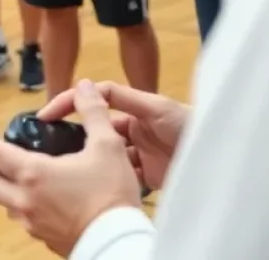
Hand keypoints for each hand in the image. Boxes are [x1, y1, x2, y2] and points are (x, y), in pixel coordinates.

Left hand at [0, 80, 142, 256]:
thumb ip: (93, 112)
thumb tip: (85, 86)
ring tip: (25, 172)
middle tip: (1, 149)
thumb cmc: (112, 195)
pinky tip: (47, 197)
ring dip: (6, 186)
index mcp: (33, 174)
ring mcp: (33, 225)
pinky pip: (25, 220)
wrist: (124, 246)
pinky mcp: (46, 241)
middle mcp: (25, 201)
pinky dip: (26, 204)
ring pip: (4, 203)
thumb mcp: (107, 146)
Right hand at [39, 81, 189, 190]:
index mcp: (132, 110)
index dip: (70, 104)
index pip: (95, 103)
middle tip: (52, 145)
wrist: (220, 157)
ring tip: (70, 166)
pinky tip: (94, 183)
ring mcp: (139, 155)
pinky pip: (121, 179)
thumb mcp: (155, 106)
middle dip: (76, 136)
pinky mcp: (147, 179)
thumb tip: (87, 85)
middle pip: (97, 132)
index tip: (47, 114)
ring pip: (106, 156)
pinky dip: (109, 180)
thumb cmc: (189, 124)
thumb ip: (123, 97)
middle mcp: (133, 131)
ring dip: (91, 159)